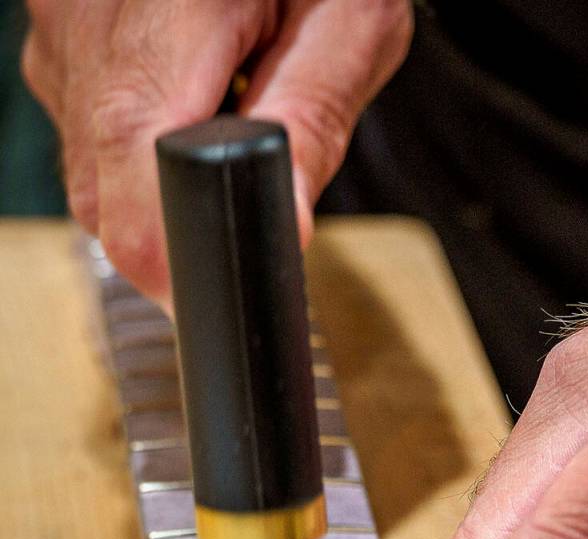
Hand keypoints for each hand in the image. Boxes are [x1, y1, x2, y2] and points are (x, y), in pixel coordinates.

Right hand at [22, 0, 411, 306]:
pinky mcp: (56, 34)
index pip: (131, 182)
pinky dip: (139, 142)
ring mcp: (58, 25)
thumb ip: (314, 122)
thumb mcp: (353, 17)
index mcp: (163, 7)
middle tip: (254, 173)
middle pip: (103, 194)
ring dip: (159, 177)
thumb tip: (281, 233)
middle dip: (179, 218)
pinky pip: (83, 129)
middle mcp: (85, 15)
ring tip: (227, 102)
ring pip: (90, 171)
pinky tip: (192, 91)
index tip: (220, 283)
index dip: (174, 257)